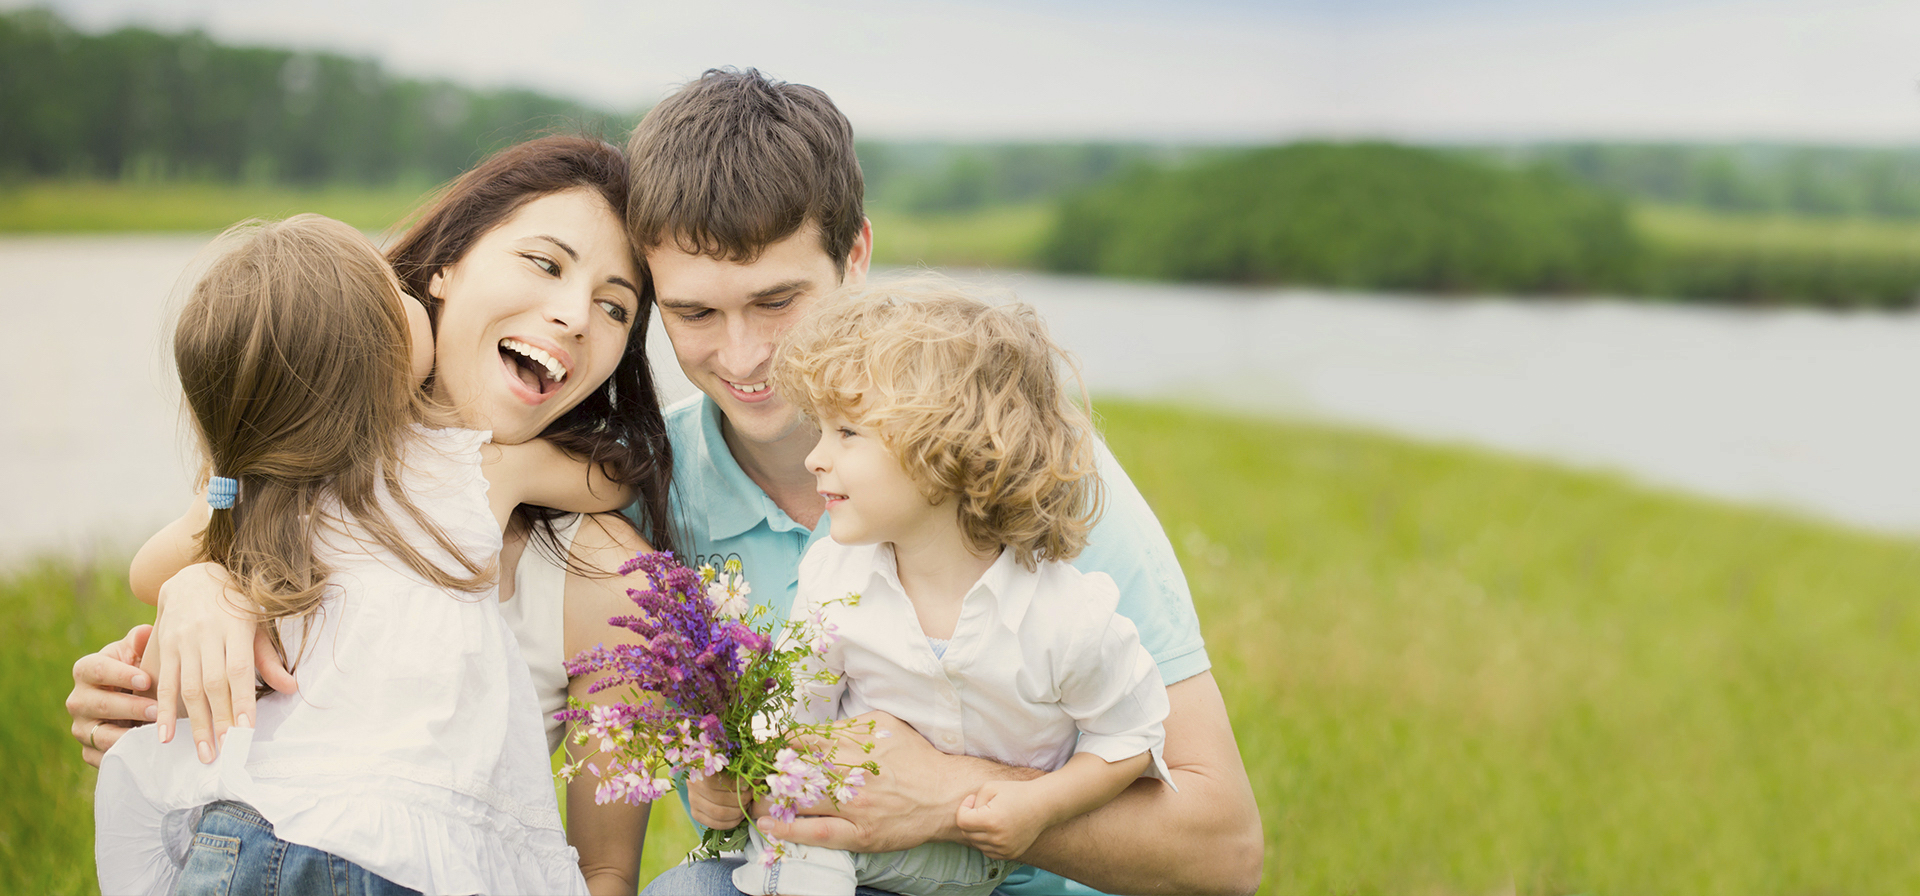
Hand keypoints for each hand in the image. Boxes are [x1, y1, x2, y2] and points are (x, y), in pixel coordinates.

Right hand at [67, 624, 156, 766]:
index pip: (97, 669)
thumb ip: (139, 642)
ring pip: (100, 734)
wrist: (136, 703)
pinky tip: (144, 754)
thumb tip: (146, 632)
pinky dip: (124, 757)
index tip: (145, 679)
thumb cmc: (139, 670)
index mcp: (86, 670)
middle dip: (129, 707)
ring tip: (152, 734)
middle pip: (99, 704)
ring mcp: (81, 728)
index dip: (120, 675)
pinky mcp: (89, 751)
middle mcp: (78, 700)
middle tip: (156, 709)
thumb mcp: (137, 654)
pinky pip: (103, 758)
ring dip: (127, 735)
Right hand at [152, 563, 296, 762]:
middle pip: (212, 683)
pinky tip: (163, 735)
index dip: (241, 700)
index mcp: (235, 626)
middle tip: (225, 752)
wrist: (193, 577)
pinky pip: (163, 682)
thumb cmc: (235, 605)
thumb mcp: (257, 623)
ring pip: (187, 687)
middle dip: (218, 720)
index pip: (238, 669)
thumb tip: (291, 688)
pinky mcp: (164, 647)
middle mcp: (206, 634)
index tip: (245, 730)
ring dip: (194, 722)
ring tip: (203, 752)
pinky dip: (162, 710)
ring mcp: (182, 641)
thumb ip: (269, 658)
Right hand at [688, 770, 751, 829]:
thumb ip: (745, 767)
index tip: (748, 784)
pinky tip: (740, 816)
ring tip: (746, 807)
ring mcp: (693, 801)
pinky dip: (731, 822)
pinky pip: (715, 824)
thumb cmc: (727, 766)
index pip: (719, 780)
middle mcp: (694, 786)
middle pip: (720, 799)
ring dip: (737, 813)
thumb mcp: (735, 761)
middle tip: (751, 797)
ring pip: (718, 814)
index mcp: (702, 769)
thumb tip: (756, 779)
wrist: (710, 776)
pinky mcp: (696, 814)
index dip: (736, 784)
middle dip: (741, 801)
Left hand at [756, 711, 1034, 853]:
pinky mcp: (859, 833)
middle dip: (768, 772)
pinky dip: (788, 829)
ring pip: (799, 800)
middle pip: (795, 771)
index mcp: (856, 742)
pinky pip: (816, 832)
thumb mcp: (885, 725)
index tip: (765, 748)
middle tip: (750, 775)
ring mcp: (854, 806)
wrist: (946, 794)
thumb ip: (849, 725)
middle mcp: (852, 772)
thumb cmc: (916, 757)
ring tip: (754, 797)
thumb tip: (814, 728)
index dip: (779, 745)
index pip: (803, 740)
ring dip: (771, 798)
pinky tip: (768, 824)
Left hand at [956, 779, 1050, 860]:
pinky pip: (987, 851)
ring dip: (976, 831)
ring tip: (988, 817)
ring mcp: (1004, 849)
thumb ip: (972, 801)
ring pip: (976, 844)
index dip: (963, 808)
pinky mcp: (1010, 854)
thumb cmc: (1016, 792)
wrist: (1043, 805)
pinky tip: (994, 829)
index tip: (973, 799)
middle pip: (967, 834)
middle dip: (969, 820)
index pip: (962, 821)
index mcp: (991, 821)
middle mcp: (997, 839)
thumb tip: (967, 815)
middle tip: (981, 807)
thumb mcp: (990, 787)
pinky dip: (986, 841)